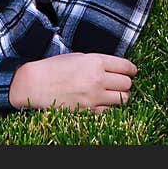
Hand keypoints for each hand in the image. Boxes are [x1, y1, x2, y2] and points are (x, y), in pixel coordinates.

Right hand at [8, 52, 137, 113]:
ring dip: (120, 96)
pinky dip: (109, 107)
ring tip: (113, 93)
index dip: (131, 69)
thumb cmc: (54, 67)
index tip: (132, 71)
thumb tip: (114, 68)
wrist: (35, 84)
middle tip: (121, 81)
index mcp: (95, 62)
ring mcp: (94, 97)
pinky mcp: (88, 111)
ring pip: (123, 99)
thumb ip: (97, 62)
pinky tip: (103, 102)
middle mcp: (97, 79)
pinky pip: (110, 112)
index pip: (125, 67)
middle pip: (127, 84)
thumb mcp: (77, 56)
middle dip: (126, 82)